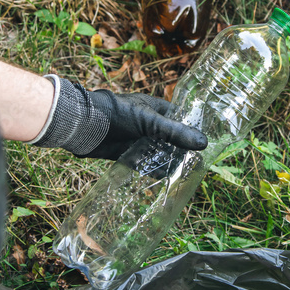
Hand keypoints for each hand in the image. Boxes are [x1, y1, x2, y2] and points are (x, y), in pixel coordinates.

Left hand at [31, 76, 206, 160]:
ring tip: (187, 175)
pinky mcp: (127, 154)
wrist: (83, 126)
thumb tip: (204, 144)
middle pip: (171, 139)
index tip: (206, 144)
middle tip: (199, 164)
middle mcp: (149, 124)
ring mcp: (138, 140)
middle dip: (182, 150)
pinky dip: (155, 171)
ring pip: (159, 152)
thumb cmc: (116, 115)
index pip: (181, 119)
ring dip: (170, 162)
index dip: (192, 130)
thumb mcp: (150, 122)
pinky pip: (145, 164)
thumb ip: (175, 133)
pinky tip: (167, 180)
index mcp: (156, 109)